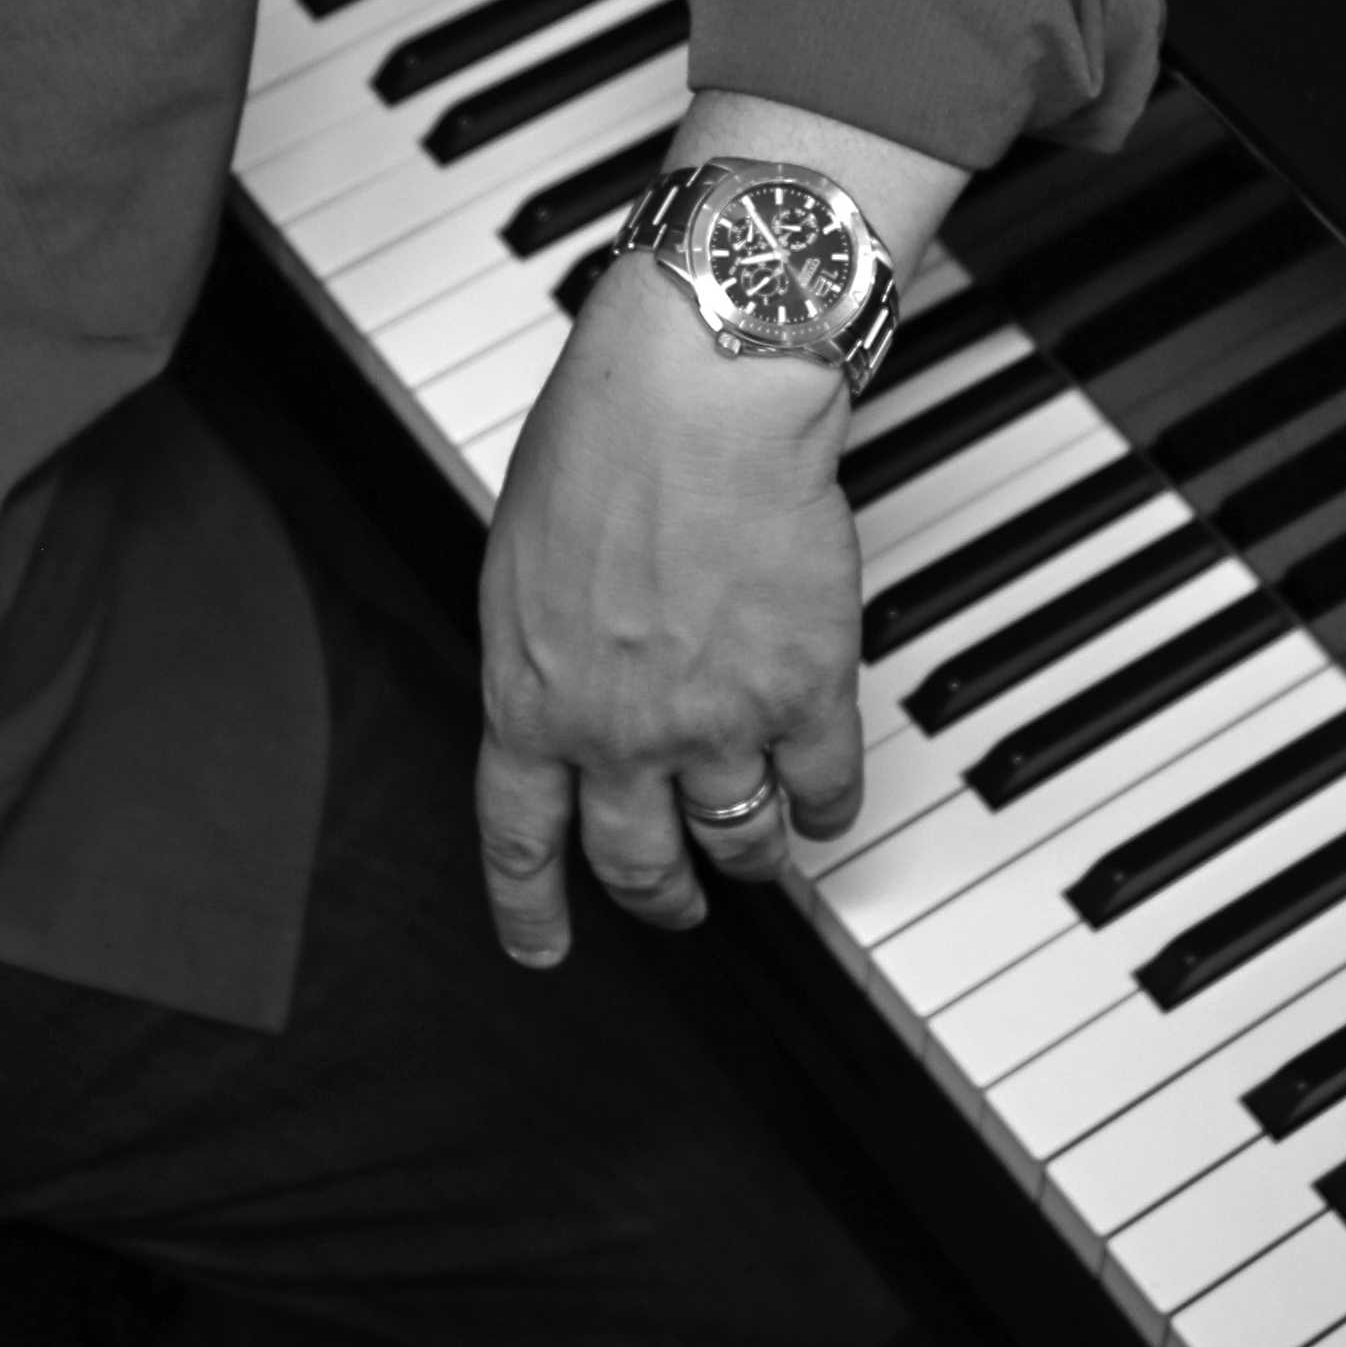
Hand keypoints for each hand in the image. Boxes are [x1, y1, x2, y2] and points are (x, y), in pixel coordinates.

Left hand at [473, 249, 865, 963]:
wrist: (699, 395)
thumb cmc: (604, 444)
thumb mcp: (522, 562)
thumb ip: (543, 647)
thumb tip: (564, 689)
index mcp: (528, 694)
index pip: (517, 837)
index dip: (529, 908)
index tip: (541, 951)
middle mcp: (614, 730)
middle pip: (636, 863)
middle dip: (658, 900)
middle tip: (675, 910)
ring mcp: (712, 721)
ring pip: (739, 845)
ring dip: (750, 861)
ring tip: (759, 857)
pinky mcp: (804, 695)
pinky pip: (825, 793)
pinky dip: (828, 810)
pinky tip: (825, 802)